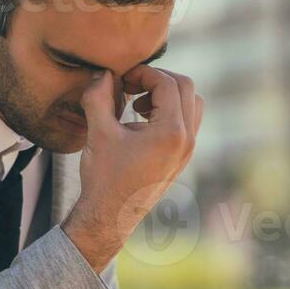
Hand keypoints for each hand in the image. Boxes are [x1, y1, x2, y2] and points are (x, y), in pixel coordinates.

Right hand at [62, 65, 203, 272]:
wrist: (110, 216)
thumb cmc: (104, 177)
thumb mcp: (98, 133)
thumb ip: (98, 97)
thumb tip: (102, 72)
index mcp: (171, 132)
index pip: (167, 83)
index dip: (143, 73)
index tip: (121, 77)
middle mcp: (187, 140)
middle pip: (186, 87)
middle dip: (157, 79)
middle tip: (130, 85)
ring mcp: (188, 151)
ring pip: (191, 103)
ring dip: (166, 94)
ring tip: (136, 104)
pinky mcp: (182, 158)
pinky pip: (187, 122)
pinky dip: (169, 111)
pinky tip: (140, 121)